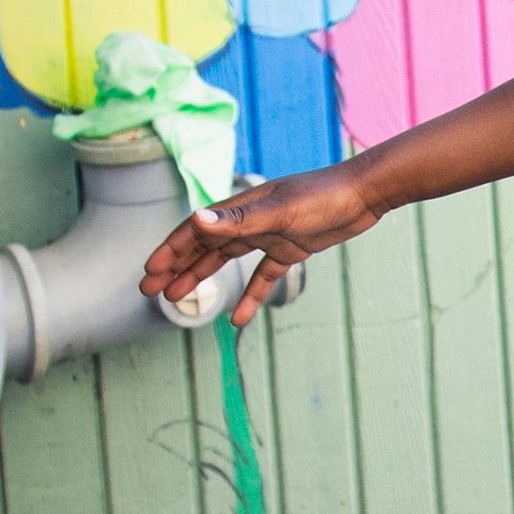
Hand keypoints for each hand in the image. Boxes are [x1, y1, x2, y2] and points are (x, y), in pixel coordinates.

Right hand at [139, 164, 380, 327]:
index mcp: (240, 209)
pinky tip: (239, 318)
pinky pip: (263, 276)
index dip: (170, 252)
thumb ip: (238, 221)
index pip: (194, 232)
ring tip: (178, 297)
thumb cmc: (323, 198)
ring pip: (225, 260)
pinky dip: (250, 296)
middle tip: (150, 290)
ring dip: (200, 276)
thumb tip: (196, 219)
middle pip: (203, 246)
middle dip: (175, 267)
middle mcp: (249, 221)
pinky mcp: (291, 249)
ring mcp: (269, 235)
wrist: (364, 194)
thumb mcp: (279, 212)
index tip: (148, 273)